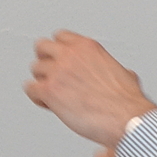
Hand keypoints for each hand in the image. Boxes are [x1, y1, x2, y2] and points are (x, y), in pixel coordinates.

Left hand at [24, 31, 156, 149]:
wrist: (126, 119)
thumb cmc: (127, 102)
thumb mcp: (124, 73)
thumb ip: (112, 69)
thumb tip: (122, 75)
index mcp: (87, 47)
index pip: (60, 36)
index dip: (58, 50)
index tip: (60, 60)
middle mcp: (70, 55)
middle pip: (41, 47)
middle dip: (45, 60)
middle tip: (51, 75)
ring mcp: (57, 71)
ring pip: (35, 68)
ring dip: (42, 81)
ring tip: (53, 95)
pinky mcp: (49, 90)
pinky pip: (30, 88)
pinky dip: (36, 97)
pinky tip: (48, 104)